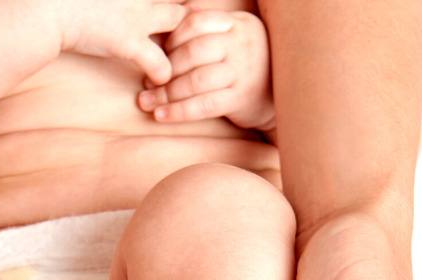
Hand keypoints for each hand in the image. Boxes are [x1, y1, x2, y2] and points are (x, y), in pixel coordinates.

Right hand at [55, 0, 186, 85]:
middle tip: (189, 18)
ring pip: (182, 21)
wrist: (47, 8)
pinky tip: (160, 79)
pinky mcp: (129, 42)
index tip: (183, 3)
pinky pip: (160, 62)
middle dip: (187, 7)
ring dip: (183, 37)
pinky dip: (163, 73)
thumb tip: (114, 0)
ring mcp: (139, 14)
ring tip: (179, 50)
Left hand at [136, 4, 273, 128]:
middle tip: (147, 83)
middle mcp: (241, 43)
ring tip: (147, 101)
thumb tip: (163, 28)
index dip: (171, 39)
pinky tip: (161, 116)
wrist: (275, 98)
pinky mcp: (240, 98)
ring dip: (166, 93)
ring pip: (195, 80)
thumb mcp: (230, 40)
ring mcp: (243, 71)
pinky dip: (178, 111)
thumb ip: (204, 30)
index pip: (195, 22)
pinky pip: (203, 105)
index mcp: (236, 23)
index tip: (156, 56)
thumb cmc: (242, 67)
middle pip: (192, 52)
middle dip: (165, 69)